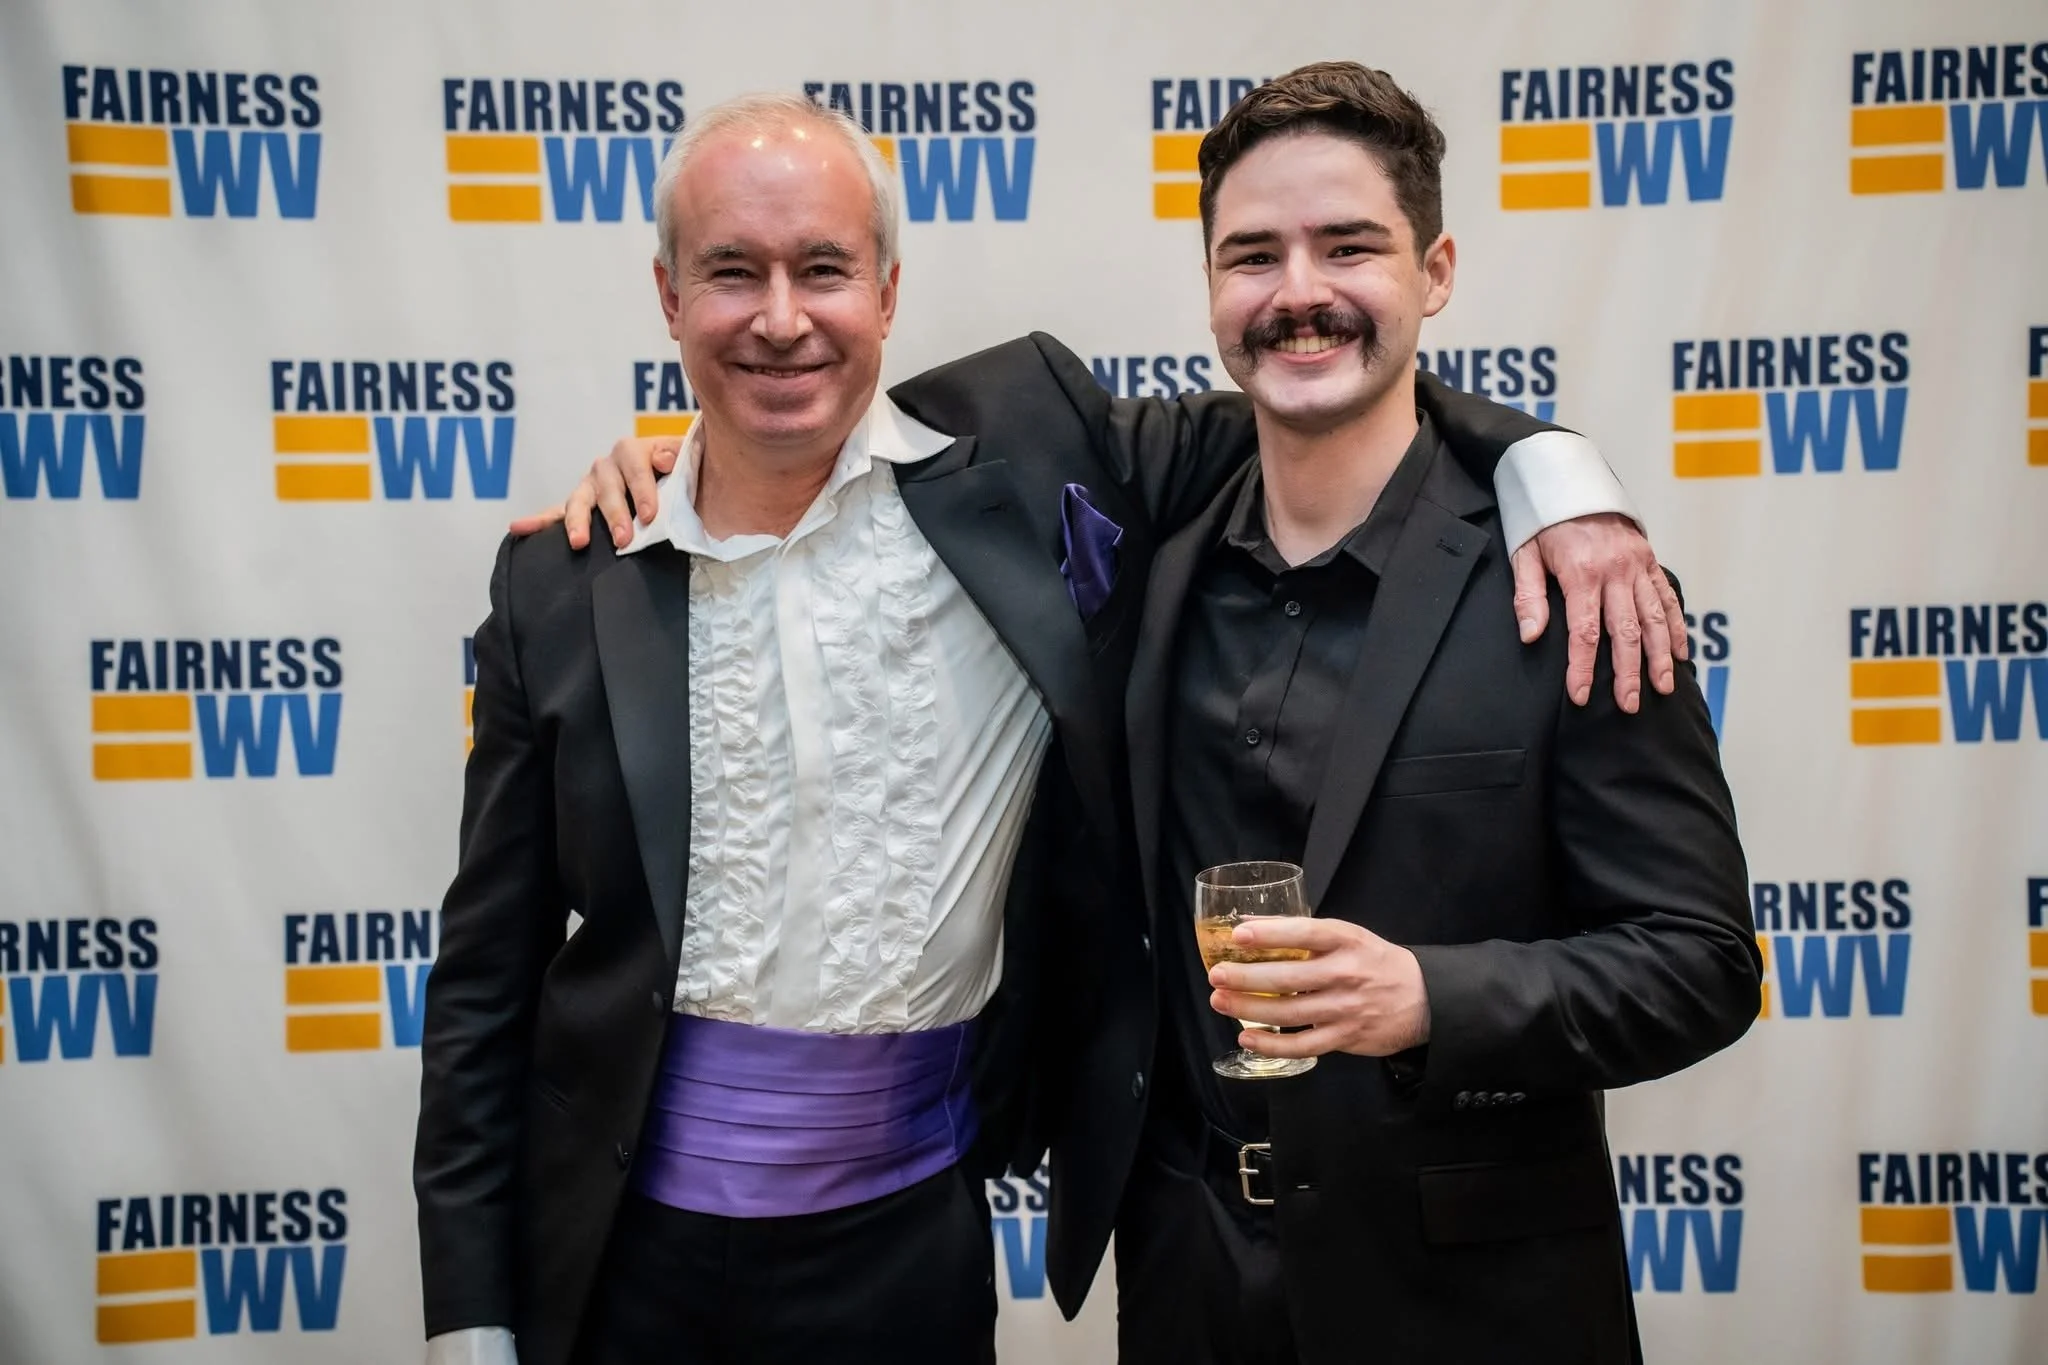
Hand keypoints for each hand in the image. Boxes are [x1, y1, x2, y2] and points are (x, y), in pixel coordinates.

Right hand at [504, 436, 684, 548]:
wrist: (676, 480)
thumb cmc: (682, 473)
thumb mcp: (687, 460)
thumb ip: (679, 456)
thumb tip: (666, 459)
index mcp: (634, 451)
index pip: (635, 465)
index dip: (643, 488)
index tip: (650, 514)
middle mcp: (608, 466)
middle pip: (607, 487)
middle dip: (615, 514)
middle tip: (624, 539)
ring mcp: (590, 486)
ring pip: (579, 500)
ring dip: (578, 521)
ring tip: (578, 542)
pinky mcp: (579, 505)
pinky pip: (554, 513)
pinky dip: (537, 521)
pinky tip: (517, 528)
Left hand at [1207, 918, 1428, 1058]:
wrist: (1423, 998)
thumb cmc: (1376, 962)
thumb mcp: (1347, 936)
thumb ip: (1302, 931)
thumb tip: (1250, 923)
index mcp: (1346, 941)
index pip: (1305, 933)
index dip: (1270, 933)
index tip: (1238, 934)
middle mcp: (1346, 973)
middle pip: (1288, 977)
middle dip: (1246, 977)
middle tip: (1216, 975)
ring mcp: (1345, 1008)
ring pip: (1289, 1012)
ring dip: (1249, 1009)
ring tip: (1220, 1002)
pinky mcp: (1345, 1037)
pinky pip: (1302, 1045)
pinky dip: (1272, 1044)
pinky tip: (1247, 1037)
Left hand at [1510, 512, 1686, 713]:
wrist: (1571, 478)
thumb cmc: (1542, 520)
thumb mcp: (1524, 553)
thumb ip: (1528, 596)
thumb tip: (1531, 636)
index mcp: (1581, 574)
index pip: (1584, 632)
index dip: (1583, 668)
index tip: (1581, 696)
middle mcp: (1615, 572)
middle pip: (1626, 631)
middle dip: (1628, 672)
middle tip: (1629, 705)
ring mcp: (1637, 565)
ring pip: (1653, 618)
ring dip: (1659, 656)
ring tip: (1662, 687)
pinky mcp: (1649, 560)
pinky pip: (1667, 597)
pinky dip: (1676, 626)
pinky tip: (1680, 653)